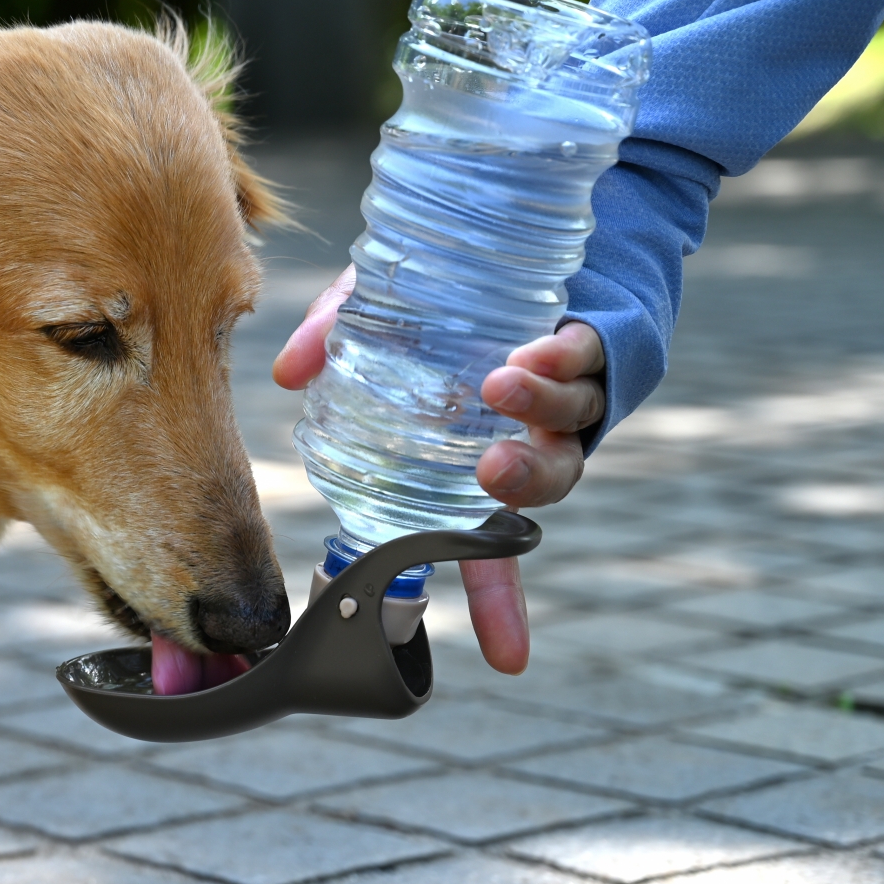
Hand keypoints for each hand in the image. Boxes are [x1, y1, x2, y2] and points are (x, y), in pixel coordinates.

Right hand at [272, 264, 606, 674]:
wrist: (519, 223)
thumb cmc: (439, 292)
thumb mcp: (373, 318)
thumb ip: (331, 344)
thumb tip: (290, 375)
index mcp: (477, 465)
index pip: (490, 553)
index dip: (500, 608)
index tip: (508, 661)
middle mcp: (529, 442)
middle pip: (542, 490)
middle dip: (519, 488)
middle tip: (486, 472)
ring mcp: (568, 398)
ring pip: (569, 430)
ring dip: (538, 412)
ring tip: (498, 382)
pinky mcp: (594, 347)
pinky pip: (591, 361)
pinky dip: (565, 361)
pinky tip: (536, 350)